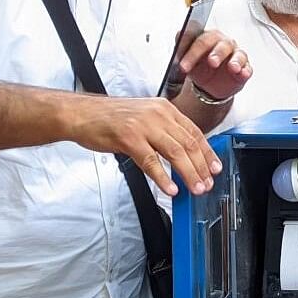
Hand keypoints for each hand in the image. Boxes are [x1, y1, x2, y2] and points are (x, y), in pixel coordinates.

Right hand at [64, 95, 218, 196]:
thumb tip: (186, 152)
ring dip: (188, 174)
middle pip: (188, 144)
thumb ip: (165, 130)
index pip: (195, 132)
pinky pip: (151, 161)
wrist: (82, 113)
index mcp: (165, 109)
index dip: (207, 152)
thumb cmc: (112, 118)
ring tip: (195, 188)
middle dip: (201, 167)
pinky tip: (171, 188)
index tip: (215, 167)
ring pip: (175, 152)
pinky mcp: (129, 138)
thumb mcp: (146, 116)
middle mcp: (158, 114)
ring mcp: (144, 125)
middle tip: (207, 183)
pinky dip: (163, 177)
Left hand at [179, 30, 251, 100]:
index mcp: (208, 37)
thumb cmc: (198, 66)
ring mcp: (235, 55)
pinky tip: (242, 73)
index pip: (201, 39)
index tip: (183, 65)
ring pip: (238, 54)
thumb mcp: (184, 58)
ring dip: (235, 60)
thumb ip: (180, 45)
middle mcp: (223, 43)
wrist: (207, 85)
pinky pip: (247, 68)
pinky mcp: (244, 68)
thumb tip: (179, 34)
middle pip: (221, 45)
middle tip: (211, 63)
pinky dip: (246, 70)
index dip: (193, 51)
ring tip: (232, 68)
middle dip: (216, 54)